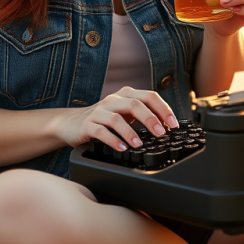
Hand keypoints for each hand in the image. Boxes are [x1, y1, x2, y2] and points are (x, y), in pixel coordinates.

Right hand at [58, 88, 178, 150]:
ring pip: (117, 118)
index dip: (163, 109)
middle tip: (160, 133)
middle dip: (150, 118)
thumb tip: (166, 125)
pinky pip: (101, 131)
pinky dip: (113, 140)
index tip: (173, 124)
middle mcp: (113, 100)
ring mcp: (99, 112)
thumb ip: (142, 115)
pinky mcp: (87, 125)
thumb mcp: (123, 113)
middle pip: (135, 104)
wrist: (70, 123)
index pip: (149, 96)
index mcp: (125, 95)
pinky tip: (121, 148)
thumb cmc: (102, 120)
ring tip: (139, 144)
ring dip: (130, 132)